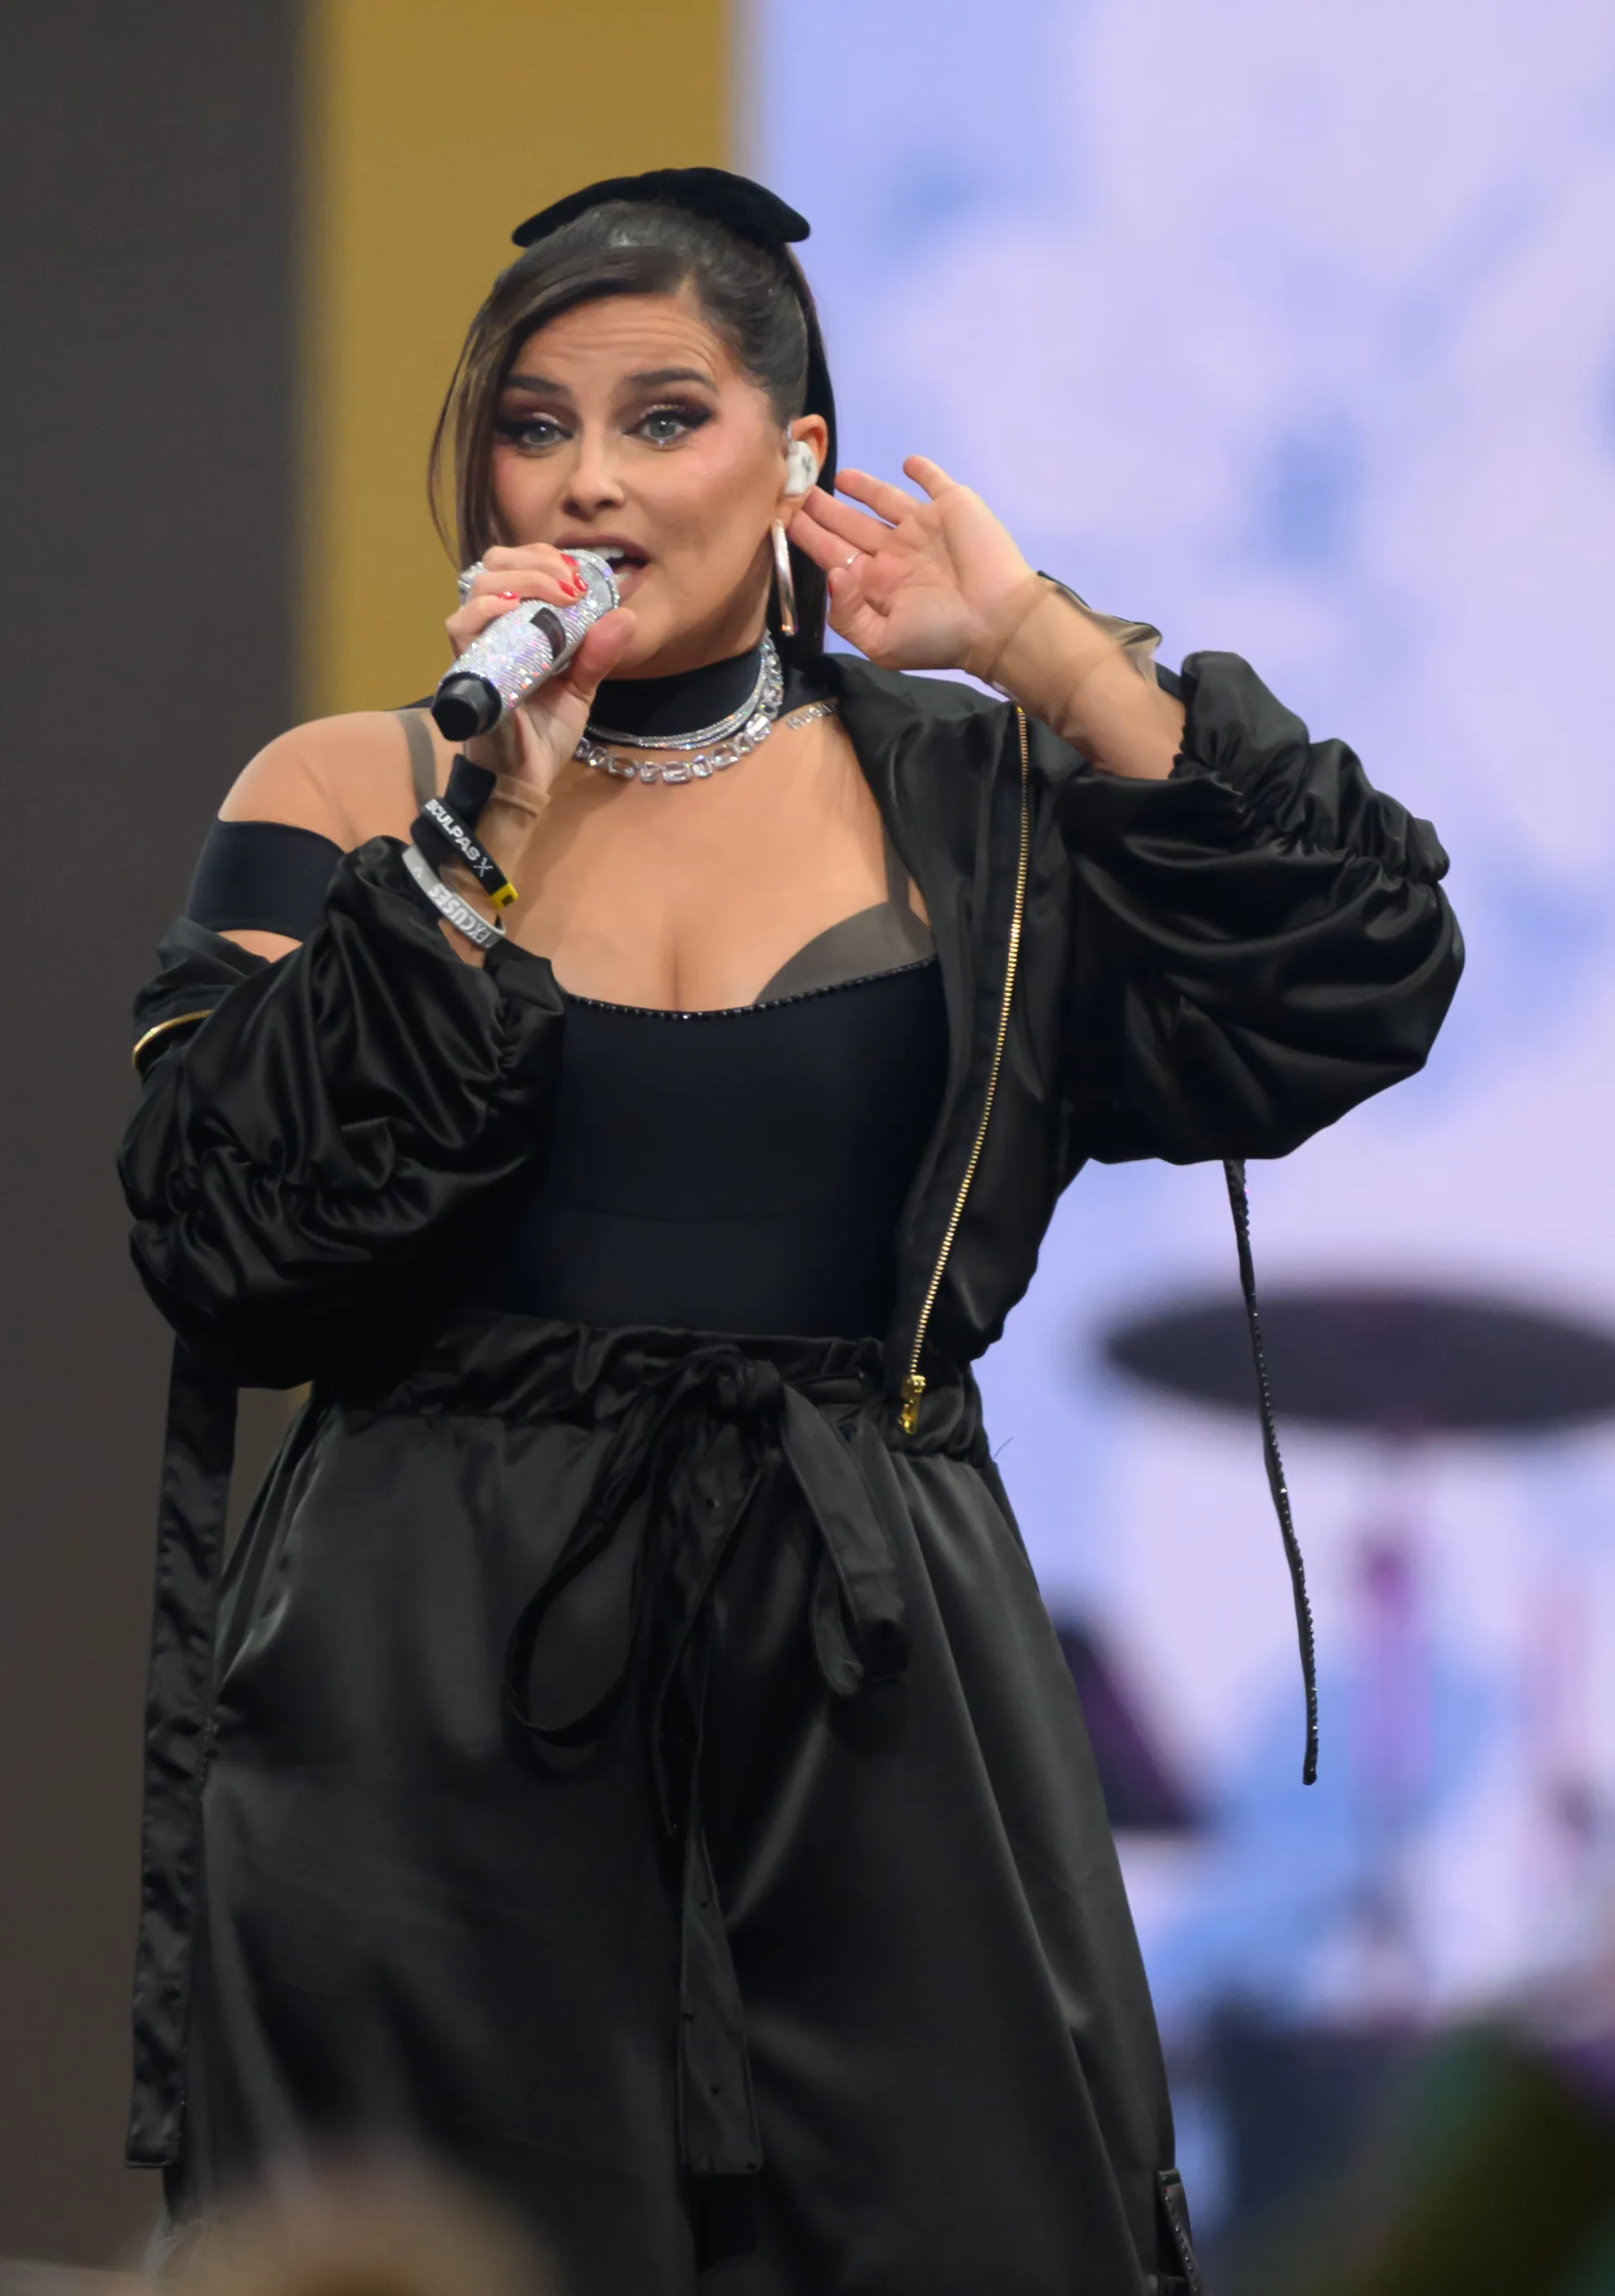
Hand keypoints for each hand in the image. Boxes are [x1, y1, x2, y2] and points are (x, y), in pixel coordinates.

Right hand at [449, 545, 635, 806]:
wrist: (525, 779)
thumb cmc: (543, 735)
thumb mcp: (579, 688)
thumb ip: (598, 654)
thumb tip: (626, 615)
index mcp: (515, 627)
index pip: (515, 569)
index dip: (543, 559)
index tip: (578, 573)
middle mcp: (491, 630)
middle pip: (495, 567)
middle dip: (536, 562)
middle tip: (571, 583)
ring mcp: (477, 647)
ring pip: (480, 586)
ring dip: (524, 579)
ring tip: (559, 594)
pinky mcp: (469, 670)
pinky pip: (461, 626)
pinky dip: (488, 608)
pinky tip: (518, 608)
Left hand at [788, 458, 1035, 674]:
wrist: (996, 621)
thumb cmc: (939, 636)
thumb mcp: (882, 643)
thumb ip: (848, 615)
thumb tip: (832, 575)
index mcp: (877, 584)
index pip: (833, 555)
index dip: (808, 537)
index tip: (781, 517)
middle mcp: (895, 553)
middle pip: (850, 525)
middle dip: (823, 510)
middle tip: (795, 489)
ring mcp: (922, 528)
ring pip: (883, 500)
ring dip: (861, 487)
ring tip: (836, 477)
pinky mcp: (950, 506)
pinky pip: (932, 482)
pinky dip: (921, 470)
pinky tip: (906, 462)